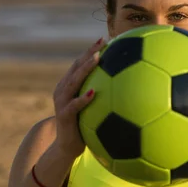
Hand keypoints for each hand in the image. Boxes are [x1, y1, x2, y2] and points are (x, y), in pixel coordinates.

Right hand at [53, 37, 105, 159]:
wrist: (67, 148)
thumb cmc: (83, 128)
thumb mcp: (93, 110)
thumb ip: (102, 97)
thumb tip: (126, 90)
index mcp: (69, 86)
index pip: (80, 63)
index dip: (91, 50)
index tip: (105, 39)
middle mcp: (63, 90)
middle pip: (76, 66)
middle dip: (89, 52)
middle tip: (102, 41)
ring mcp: (62, 102)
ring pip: (73, 81)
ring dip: (85, 68)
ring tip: (98, 58)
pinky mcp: (64, 115)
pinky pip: (74, 105)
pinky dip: (83, 98)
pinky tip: (94, 92)